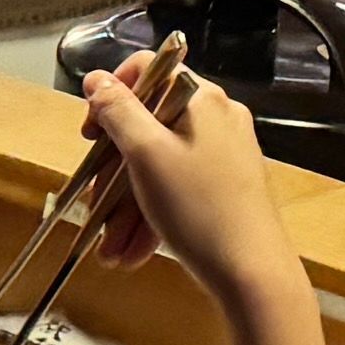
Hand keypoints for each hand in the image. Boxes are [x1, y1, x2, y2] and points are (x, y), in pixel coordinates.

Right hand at [80, 57, 329, 344]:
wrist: (253, 274)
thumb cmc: (197, 208)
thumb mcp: (145, 154)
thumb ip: (117, 111)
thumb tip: (97, 78)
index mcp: (200, 98)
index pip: (146, 70)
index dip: (110, 97)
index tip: (91, 135)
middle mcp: (217, 118)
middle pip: (148, 126)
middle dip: (113, 172)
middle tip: (92, 205)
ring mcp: (225, 154)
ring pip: (159, 165)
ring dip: (127, 204)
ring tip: (109, 247)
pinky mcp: (228, 186)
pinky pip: (178, 188)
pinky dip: (152, 214)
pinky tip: (132, 251)